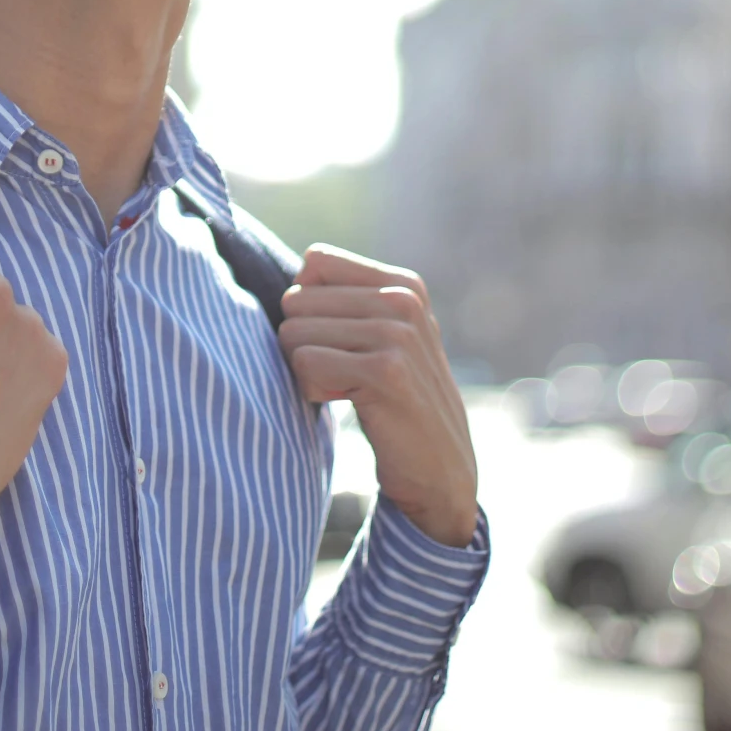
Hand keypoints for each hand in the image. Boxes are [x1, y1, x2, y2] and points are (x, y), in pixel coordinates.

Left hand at [279, 245, 479, 547]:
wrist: (441, 468)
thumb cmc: (397, 400)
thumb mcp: (386, 337)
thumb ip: (347, 301)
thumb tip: (289, 285)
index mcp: (403, 284)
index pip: (315, 262)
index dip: (309, 305)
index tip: (338, 340)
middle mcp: (403, 300)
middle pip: (296, 300)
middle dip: (304, 343)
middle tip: (341, 373)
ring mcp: (397, 334)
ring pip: (293, 333)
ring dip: (306, 371)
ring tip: (347, 389)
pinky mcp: (384, 371)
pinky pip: (305, 364)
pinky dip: (313, 390)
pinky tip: (349, 404)